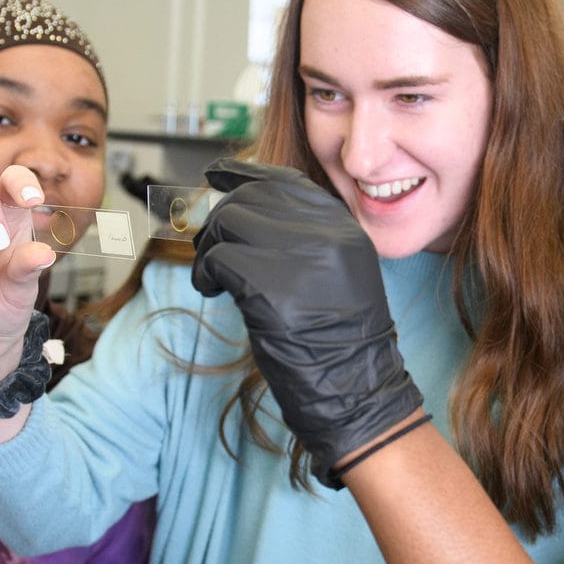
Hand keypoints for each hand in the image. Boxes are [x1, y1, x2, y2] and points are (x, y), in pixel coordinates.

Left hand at [189, 158, 423, 486]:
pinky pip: (217, 259)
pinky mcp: (269, 287)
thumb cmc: (343, 343)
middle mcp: (323, 233)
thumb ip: (304, 238)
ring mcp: (298, 257)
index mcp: (342, 227)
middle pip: (249, 198)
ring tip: (212, 279)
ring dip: (207, 250)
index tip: (215, 174)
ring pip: (227, 222)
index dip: (243, 175)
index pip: (284, 180)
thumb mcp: (339, 273)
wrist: (358, 389)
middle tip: (211, 254)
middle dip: (219, 221)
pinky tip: (213, 293)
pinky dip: (205, 274)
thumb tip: (245, 211)